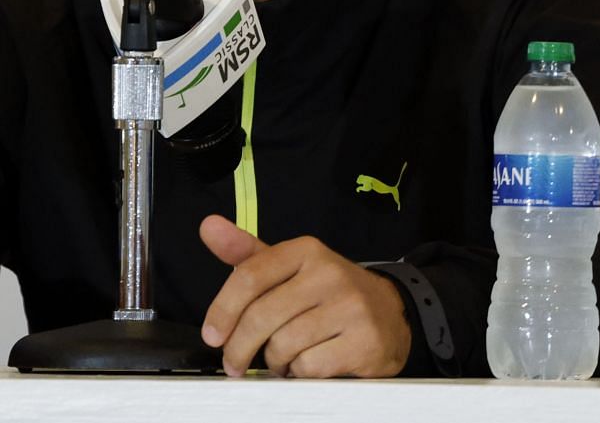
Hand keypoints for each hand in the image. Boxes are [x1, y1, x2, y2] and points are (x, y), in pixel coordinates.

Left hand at [198, 214, 409, 377]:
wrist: (391, 313)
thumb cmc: (327, 293)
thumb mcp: (290, 267)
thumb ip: (247, 253)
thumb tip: (208, 226)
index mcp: (306, 251)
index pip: (250, 276)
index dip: (223, 309)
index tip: (212, 335)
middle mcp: (329, 273)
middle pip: (262, 316)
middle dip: (240, 347)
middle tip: (234, 363)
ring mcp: (350, 308)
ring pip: (283, 345)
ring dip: (273, 361)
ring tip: (280, 359)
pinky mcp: (365, 341)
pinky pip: (310, 366)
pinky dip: (299, 373)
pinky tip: (305, 366)